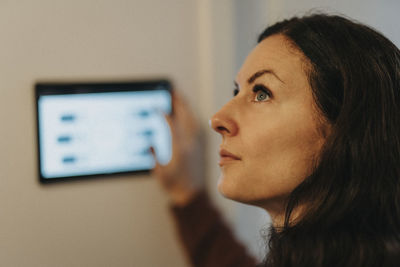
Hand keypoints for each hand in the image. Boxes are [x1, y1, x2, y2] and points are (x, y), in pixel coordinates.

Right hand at [151, 91, 204, 205]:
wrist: (192, 194)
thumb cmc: (175, 185)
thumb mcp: (160, 171)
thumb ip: (154, 156)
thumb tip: (150, 143)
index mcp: (179, 148)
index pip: (172, 124)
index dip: (164, 114)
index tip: (157, 106)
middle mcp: (190, 143)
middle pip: (185, 116)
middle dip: (178, 101)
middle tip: (172, 90)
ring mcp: (196, 143)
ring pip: (192, 118)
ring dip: (185, 106)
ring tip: (178, 96)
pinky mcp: (199, 145)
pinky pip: (195, 124)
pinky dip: (190, 115)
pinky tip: (186, 111)